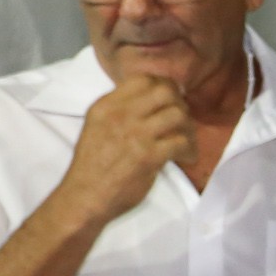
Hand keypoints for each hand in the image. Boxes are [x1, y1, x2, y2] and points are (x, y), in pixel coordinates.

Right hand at [59, 74, 191, 222]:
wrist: (84, 197)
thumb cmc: (93, 165)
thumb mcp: (98, 127)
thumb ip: (121, 111)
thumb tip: (154, 100)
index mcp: (105, 106)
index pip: (143, 79)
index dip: (164, 87)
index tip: (170, 102)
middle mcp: (119, 115)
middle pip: (166, 91)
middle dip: (180, 105)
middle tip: (181, 122)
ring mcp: (135, 134)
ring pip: (178, 114)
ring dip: (189, 129)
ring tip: (185, 142)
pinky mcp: (148, 155)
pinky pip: (182, 142)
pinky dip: (190, 150)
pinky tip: (185, 158)